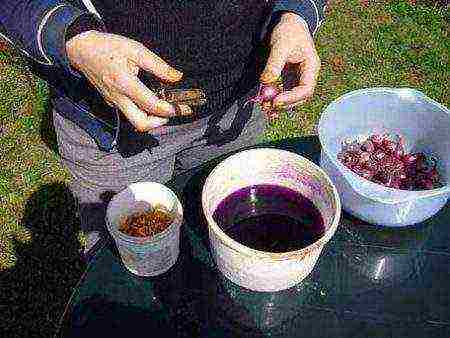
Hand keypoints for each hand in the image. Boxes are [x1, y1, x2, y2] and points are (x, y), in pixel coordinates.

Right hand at [66, 31, 191, 131]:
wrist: (81, 49)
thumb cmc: (108, 47)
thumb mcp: (136, 49)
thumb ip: (158, 66)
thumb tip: (177, 77)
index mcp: (125, 84)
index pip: (151, 105)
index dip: (170, 109)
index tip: (183, 108)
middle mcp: (118, 98)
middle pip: (141, 124)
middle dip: (160, 122)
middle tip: (173, 112)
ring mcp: (114, 102)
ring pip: (136, 122)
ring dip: (153, 119)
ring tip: (165, 107)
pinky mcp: (112, 103)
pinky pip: (131, 114)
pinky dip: (144, 112)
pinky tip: (153, 101)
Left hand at [260, 12, 320, 108]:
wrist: (289, 24)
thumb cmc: (288, 31)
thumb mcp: (280, 45)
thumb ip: (274, 64)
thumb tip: (266, 81)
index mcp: (311, 67)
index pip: (306, 89)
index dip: (291, 98)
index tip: (276, 101)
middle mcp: (307, 76)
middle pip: (299, 98)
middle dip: (284, 104)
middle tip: (268, 107)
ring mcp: (298, 79)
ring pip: (292, 99)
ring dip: (279, 105)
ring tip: (265, 108)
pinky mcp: (289, 80)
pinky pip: (284, 94)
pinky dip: (276, 100)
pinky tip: (266, 106)